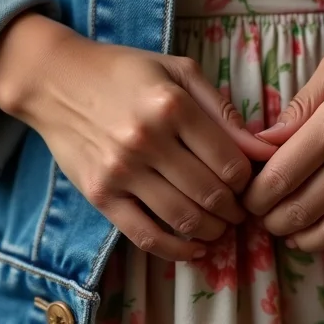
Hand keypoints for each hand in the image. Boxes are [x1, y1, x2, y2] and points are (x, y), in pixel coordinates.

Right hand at [0, 13, 275, 260]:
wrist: (56, 81)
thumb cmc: (126, 72)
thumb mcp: (180, 72)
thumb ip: (224, 111)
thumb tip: (266, 151)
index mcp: (172, 106)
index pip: (231, 164)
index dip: (249, 181)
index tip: (248, 183)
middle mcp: (146, 140)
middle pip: (212, 195)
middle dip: (236, 210)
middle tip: (239, 209)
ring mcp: (120, 172)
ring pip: (185, 219)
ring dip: (214, 231)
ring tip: (221, 226)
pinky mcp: (100, 196)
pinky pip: (146, 237)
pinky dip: (178, 251)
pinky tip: (196, 250)